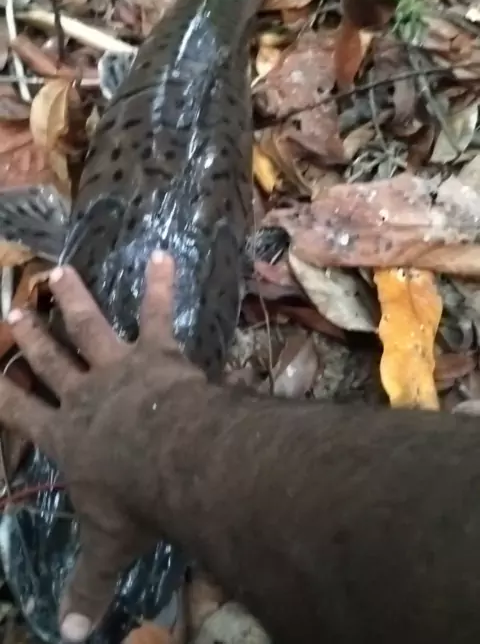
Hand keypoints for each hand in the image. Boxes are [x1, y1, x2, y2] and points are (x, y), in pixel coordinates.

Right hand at [0, 252, 205, 641]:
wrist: (176, 462)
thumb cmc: (136, 504)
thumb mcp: (107, 548)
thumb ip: (89, 586)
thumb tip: (71, 635)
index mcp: (67, 438)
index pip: (23, 416)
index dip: (4, 397)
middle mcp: (86, 396)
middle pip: (49, 363)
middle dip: (29, 339)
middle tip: (12, 311)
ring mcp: (119, 369)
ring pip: (90, 327)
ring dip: (74, 299)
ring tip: (59, 271)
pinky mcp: (156, 352)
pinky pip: (158, 314)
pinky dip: (161, 285)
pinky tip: (165, 255)